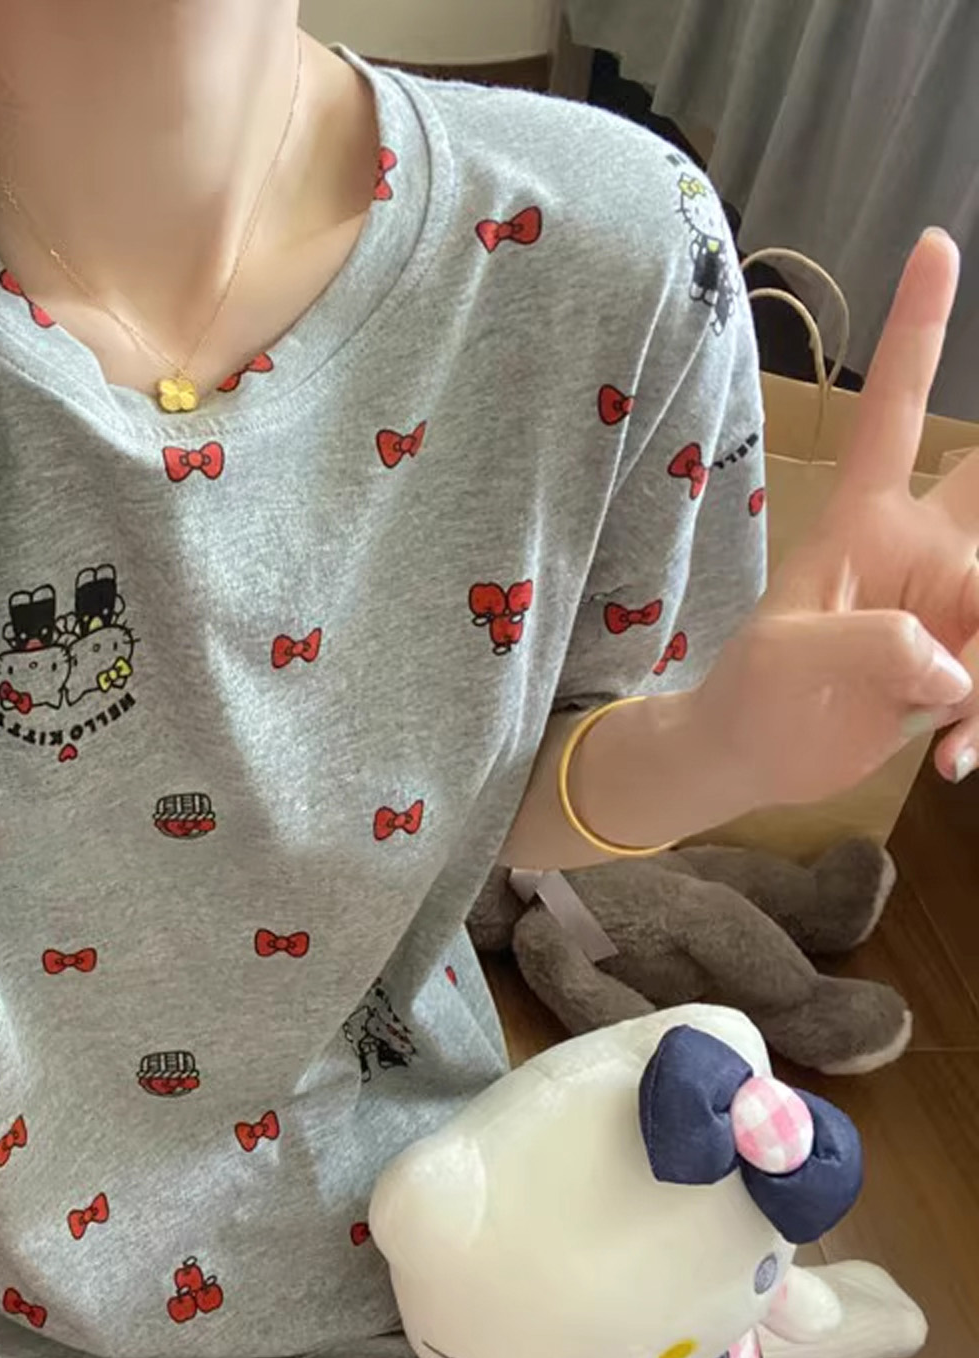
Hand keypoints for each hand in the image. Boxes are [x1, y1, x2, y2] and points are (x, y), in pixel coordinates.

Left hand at [694, 230, 978, 806]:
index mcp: (867, 521)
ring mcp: (952, 603)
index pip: (896, 413)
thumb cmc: (752, 697)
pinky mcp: (965, 657)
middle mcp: (923, 550)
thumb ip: (879, 649)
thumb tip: (958, 665)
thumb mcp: (797, 665)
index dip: (917, 333)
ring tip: (949, 732)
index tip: (934, 247)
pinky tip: (946, 760)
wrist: (751, 758)